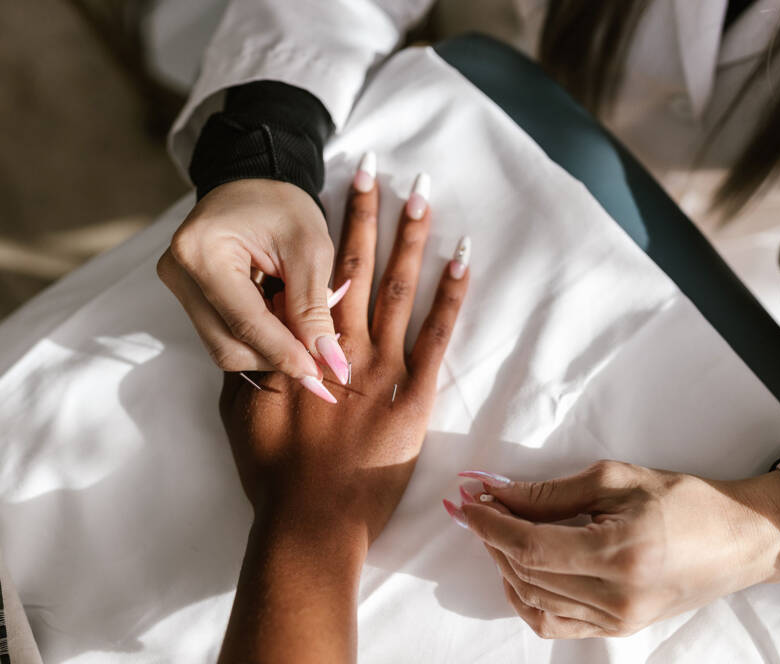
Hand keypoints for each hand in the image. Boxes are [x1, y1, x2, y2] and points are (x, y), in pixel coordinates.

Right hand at [157, 179, 346, 388]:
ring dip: (269, 347)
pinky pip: (223, 334)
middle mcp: (178, 273)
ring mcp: (178, 287)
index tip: (320, 374)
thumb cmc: (284, 206)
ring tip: (300, 321)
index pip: (245, 323)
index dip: (285, 354)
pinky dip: (259, 336)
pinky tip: (282, 317)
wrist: (255, 183)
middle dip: (277, 355)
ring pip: (225, 347)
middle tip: (318, 350)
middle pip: (228, 345)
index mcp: (201, 252)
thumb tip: (328, 361)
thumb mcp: (310, 250)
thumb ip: (314, 308)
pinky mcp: (187, 296)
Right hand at [216, 164, 469, 662]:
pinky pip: (439, 333)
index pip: (313, 272)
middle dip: (367, 215)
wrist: (310, 520)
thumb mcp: (242, 414)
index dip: (321, 231)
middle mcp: (343, 344)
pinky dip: (452, 292)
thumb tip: (249, 338)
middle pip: (357, 266)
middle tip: (378, 168)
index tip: (330, 191)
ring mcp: (384, 365)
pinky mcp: (417, 392)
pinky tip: (463, 258)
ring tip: (421, 195)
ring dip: (410, 239)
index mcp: (302, 343)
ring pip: (399, 288)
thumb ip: (250, 368)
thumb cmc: (272, 474)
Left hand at [449, 461, 779, 638]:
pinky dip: (526, 597)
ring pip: (534, 599)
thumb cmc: (684, 500)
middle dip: (493, 537)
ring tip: (497, 529)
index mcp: (619, 554)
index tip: (468, 500)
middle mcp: (616, 598)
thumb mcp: (616, 480)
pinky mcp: (618, 629)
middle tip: (478, 505)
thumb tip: (496, 492)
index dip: (492, 524)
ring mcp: (617, 620)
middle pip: (528, 572)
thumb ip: (550, 492)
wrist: (739, 540)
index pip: (531, 546)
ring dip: (505, 563)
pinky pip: (554, 622)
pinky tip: (517, 570)